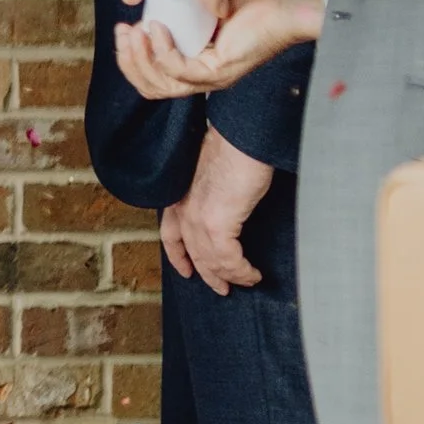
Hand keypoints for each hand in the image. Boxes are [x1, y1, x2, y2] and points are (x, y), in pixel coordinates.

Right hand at [117, 0, 324, 102]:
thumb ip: (170, 1)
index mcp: (198, 62)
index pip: (153, 77)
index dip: (130, 56)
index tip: (122, 28)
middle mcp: (204, 75)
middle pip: (151, 86)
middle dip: (128, 60)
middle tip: (122, 31)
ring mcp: (213, 77)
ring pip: (162, 85)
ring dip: (140, 58)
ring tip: (134, 31)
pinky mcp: (222, 71)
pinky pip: (180, 71)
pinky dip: (162, 52)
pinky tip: (157, 29)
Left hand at [160, 127, 275, 294]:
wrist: (242, 136)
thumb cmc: (234, 148)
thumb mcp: (214, 174)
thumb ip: (212, 193)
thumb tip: (227, 206)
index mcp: (179, 196)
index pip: (170, 234)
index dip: (178, 255)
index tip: (186, 270)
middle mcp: (183, 209)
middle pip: (193, 254)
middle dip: (209, 274)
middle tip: (223, 288)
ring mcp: (197, 218)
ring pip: (211, 261)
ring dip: (231, 276)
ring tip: (247, 281)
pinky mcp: (216, 224)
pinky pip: (228, 260)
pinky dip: (241, 271)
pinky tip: (253, 274)